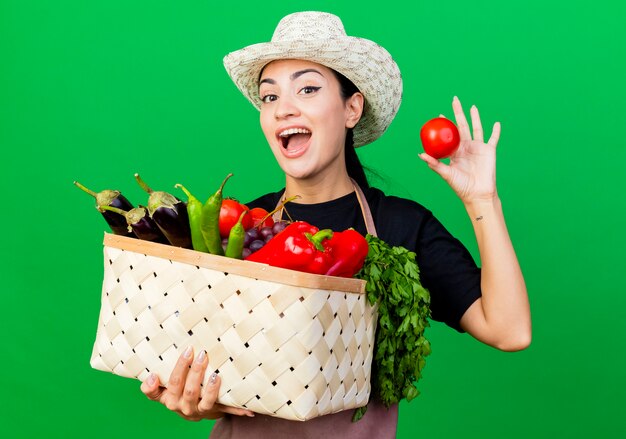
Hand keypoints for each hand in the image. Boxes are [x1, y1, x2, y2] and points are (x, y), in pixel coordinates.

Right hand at [140, 346, 254, 420]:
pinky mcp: (213, 411)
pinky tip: (247, 406)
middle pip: (183, 388)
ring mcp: (197, 410)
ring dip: (210, 388)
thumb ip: (155, 381)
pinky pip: (224, 408)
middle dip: (191, 370)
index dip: (153, 384)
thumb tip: (150, 376)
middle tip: (199, 353)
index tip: (154, 374)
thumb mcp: (166, 388)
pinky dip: (237, 408)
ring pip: (202, 399)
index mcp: (168, 398)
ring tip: (215, 375)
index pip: (157, 390)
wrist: (198, 410)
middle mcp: (180, 405)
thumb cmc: (181, 391)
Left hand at [419, 96, 500, 203]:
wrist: (477, 193)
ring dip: (475, 117)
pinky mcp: (489, 151)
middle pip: (462, 126)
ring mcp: (478, 148)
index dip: (445, 125)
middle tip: (455, 100)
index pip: (449, 135)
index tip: (439, 116)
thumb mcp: (446, 173)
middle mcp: (466, 147)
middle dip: (458, 113)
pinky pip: (493, 139)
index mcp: (455, 152)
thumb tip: (420, 154)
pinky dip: (496, 131)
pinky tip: (496, 123)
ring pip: (477, 128)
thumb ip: (434, 163)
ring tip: (472, 106)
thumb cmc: (460, 186)